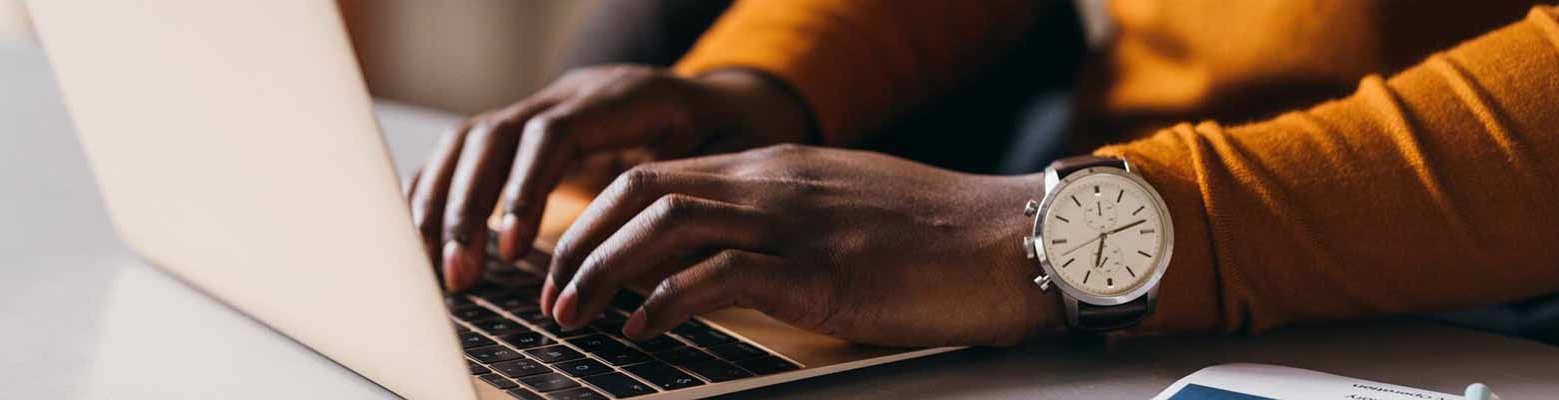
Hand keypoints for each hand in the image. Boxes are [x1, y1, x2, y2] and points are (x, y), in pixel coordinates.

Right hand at [407, 66, 809, 290]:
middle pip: (494, 135)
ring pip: (470, 141)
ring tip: (440, 269)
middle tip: (461, 275)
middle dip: (467, 207)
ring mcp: (543, 107)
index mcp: (622, 98)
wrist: (719, 104)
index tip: (510, 252)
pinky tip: (425, 238)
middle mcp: (571, 95)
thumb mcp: (726, 158)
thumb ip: (691, 195)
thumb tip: (656, 255)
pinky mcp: (525, 131)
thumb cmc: (727, 138)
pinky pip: (466, 151)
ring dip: (444, 204)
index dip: (523, 192)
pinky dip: (439, 191)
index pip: (552, 136)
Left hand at [541, 145, 1061, 346]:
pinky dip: (664, 302)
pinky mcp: (819, 271)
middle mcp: (772, 185)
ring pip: (665, 226)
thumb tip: (724, 256)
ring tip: (574, 314)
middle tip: (548, 293)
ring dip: (603, 272)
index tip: (563, 260)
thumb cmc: (934, 238)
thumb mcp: (841, 211)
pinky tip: (641, 330)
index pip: (657, 176)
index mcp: (773, 169)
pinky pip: (719, 276)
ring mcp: (794, 224)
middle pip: (641, 192)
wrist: (1009, 240)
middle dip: (578, 242)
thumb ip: (780, 221)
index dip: (595, 217)